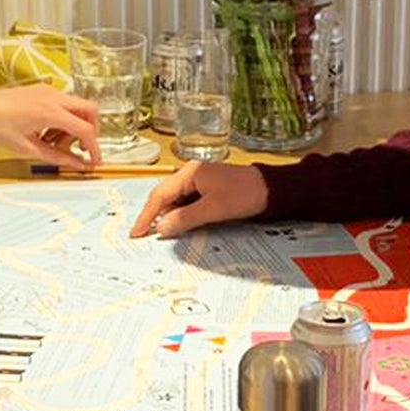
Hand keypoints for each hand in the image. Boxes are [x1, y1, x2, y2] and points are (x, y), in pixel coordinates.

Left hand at [0, 84, 101, 167]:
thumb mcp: (27, 147)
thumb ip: (57, 157)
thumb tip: (77, 164)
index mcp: (50, 112)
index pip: (85, 129)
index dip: (94, 148)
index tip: (95, 161)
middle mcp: (54, 97)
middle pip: (90, 111)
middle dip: (91, 131)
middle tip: (79, 148)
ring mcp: (49, 91)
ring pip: (78, 107)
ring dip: (75, 125)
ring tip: (55, 142)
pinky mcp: (43, 91)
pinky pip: (64, 104)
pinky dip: (64, 118)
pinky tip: (47, 131)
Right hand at [129, 161, 267, 239]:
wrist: (271, 190)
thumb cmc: (246, 194)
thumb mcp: (214, 209)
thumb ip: (185, 218)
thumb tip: (161, 227)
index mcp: (189, 173)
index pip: (160, 195)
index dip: (146, 215)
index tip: (137, 232)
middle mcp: (191, 174)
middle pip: (166, 197)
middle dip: (157, 217)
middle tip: (146, 237)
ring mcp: (199, 182)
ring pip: (176, 202)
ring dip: (171, 218)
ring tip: (167, 235)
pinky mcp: (208, 190)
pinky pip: (188, 204)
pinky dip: (183, 216)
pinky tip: (183, 227)